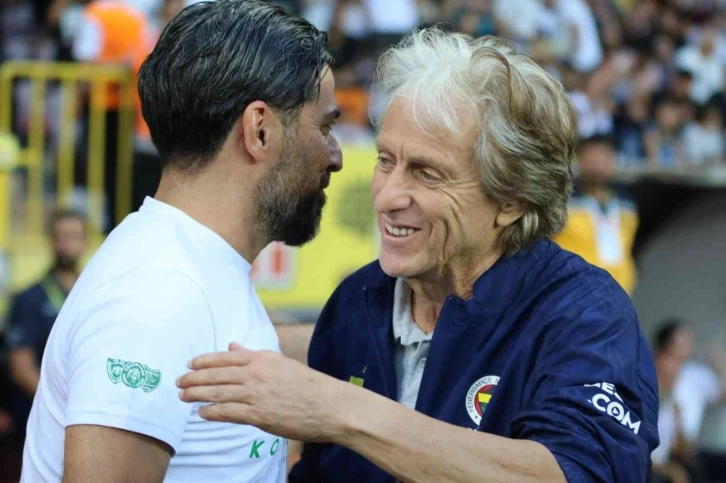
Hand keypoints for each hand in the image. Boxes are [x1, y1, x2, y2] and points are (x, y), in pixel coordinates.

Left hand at [177, 343, 350, 441]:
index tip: (190, 364)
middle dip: (194, 378)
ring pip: (218, 392)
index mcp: (263, 358)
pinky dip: (212, 412)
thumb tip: (232, 345)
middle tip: (179, 383)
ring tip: (183, 397)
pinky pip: (228, 412)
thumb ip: (254, 355)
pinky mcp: (259, 415)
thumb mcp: (281, 363)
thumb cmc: (309, 385)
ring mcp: (257, 394)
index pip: (226, 356)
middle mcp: (257, 373)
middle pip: (217, 374)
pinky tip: (202, 413)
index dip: (205, 361)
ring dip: (197, 395)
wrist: (330, 405)